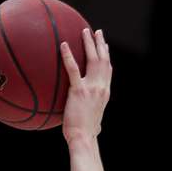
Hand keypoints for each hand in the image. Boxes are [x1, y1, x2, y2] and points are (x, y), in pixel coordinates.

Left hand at [61, 27, 110, 144]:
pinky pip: (73, 69)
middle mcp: (101, 87)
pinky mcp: (78, 91)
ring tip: (84, 31)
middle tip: (97, 32)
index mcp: (105, 93)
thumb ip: (94, 117)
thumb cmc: (86, 135)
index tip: (105, 47)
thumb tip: (94, 126)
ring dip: (89, 43)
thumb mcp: (94, 123)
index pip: (108, 71)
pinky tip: (63, 45)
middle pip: (103, 60)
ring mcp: (91, 88)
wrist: (83, 138)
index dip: (107, 57)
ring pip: (93, 59)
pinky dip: (68, 56)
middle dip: (101, 44)